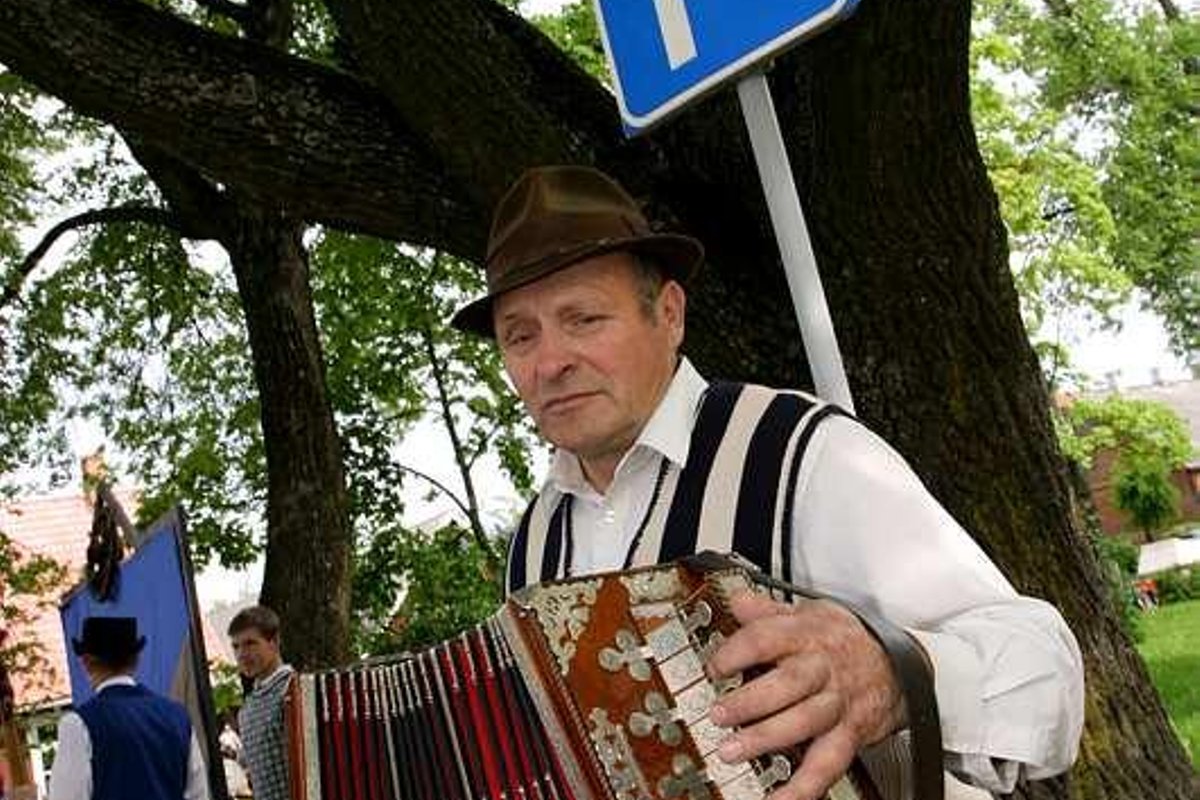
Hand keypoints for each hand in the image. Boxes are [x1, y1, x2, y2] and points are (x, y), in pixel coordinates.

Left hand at [705, 592, 906, 799]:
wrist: (901, 662)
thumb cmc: (847, 638)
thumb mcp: (810, 613)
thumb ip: (769, 611)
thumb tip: (737, 601)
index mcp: (808, 634)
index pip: (768, 638)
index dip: (738, 652)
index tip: (715, 666)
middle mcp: (823, 668)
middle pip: (787, 683)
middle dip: (750, 701)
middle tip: (719, 714)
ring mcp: (838, 703)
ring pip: (804, 722)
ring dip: (766, 738)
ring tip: (731, 751)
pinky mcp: (851, 734)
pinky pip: (828, 763)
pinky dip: (804, 786)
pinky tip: (780, 798)